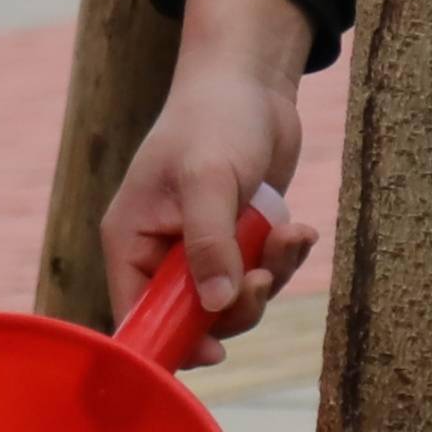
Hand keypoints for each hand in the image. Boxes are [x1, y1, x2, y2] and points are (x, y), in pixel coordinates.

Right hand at [100, 0, 317, 359]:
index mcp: (132, 239)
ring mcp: (201, 245)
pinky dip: (283, 257)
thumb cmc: (216, 118)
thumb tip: (218, 306)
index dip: (171, 342)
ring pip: (234, 299)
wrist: (252, 79)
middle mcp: (160, 249)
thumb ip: (209, 243)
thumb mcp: (208, 179)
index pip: (137, 313)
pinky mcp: (238, 237)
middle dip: (236, 306)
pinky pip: (261, 272)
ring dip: (268, 277)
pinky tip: (299, 227)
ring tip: (288, 236)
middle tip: (261, 280)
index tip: (214, 352)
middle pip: (192, 317)